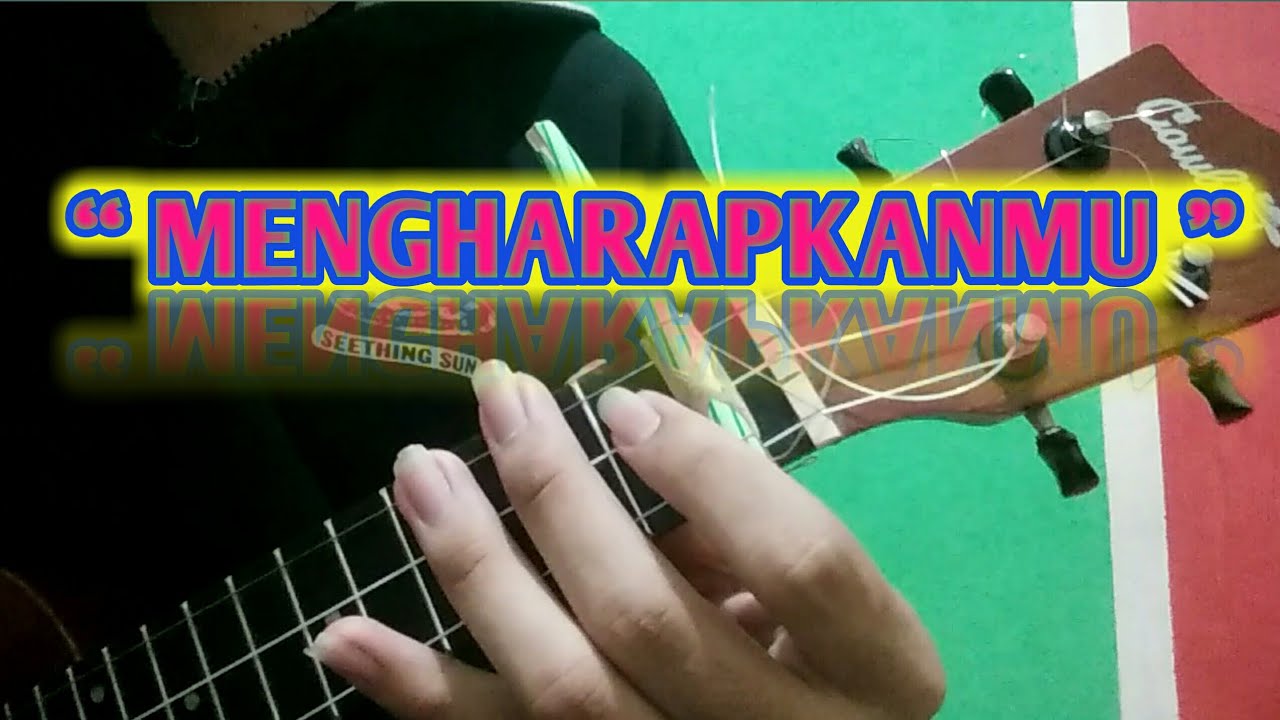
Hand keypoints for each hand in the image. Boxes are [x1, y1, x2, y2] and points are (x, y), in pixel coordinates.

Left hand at [311, 360, 944, 718]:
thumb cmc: (820, 660)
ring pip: (565, 691)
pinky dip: (418, 689)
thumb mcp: (824, 600)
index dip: (714, 476)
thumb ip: (748, 537)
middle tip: (503, 404)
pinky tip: (344, 633)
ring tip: (418, 473)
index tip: (625, 405)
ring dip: (475, 571)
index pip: (805, 563)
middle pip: (651, 621)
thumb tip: (623, 451)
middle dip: (561, 499)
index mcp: (879, 671)